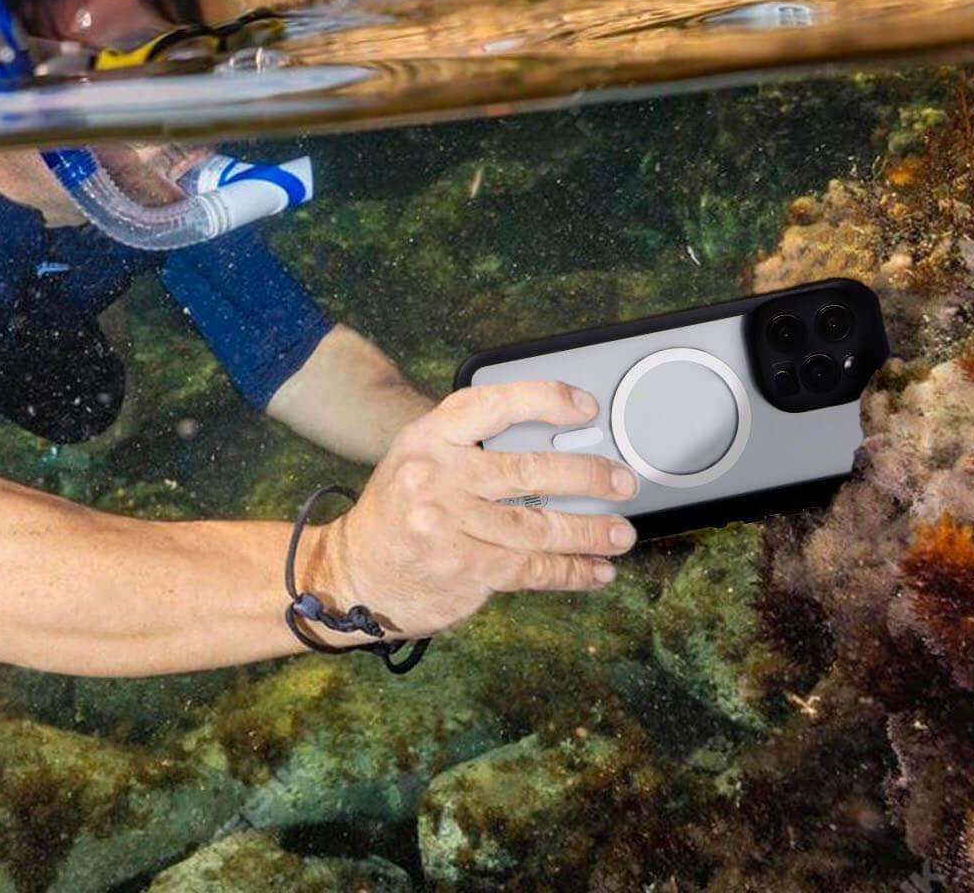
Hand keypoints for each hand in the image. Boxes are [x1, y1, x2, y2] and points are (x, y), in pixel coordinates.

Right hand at [311, 381, 639, 639]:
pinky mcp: (462, 570)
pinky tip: (595, 570)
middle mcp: (436, 477)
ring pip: (537, 526)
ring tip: (620, 533)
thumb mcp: (419, 461)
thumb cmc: (398, 514)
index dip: (544, 399)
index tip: (585, 407)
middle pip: (528, 471)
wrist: (351, 574)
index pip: (492, 404)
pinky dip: (569, 570)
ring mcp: (447, 526)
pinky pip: (530, 568)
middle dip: (587, 476)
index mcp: (428, 438)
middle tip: (622, 482)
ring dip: (589, 531)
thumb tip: (556, 449)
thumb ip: (472, 449)